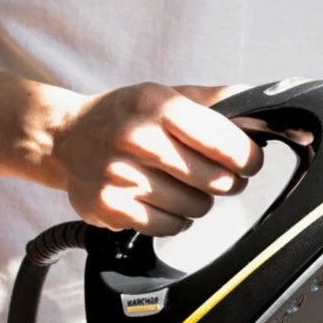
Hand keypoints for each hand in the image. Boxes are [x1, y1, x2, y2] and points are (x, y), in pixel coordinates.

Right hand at [49, 82, 265, 234]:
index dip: (248, 158)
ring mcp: (122, 176)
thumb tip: (257, 105)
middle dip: (227, 182)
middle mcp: (138, 139)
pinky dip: (175, 219)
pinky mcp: (112, 207)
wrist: (65, 138)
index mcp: (158, 106)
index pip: (225, 143)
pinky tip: (161, 201)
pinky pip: (171, 227)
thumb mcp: (165, 95)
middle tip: (218, 176)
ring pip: (197, 208)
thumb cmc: (125, 116)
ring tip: (180, 185)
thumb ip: (214, 101)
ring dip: (198, 201)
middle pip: (217, 181)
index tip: (249, 162)